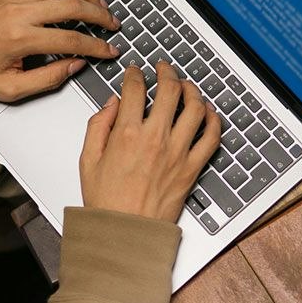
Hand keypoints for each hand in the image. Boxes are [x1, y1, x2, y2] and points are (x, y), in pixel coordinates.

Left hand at [0, 0, 119, 99]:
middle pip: (72, 4)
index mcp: (19, 39)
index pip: (70, 39)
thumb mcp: (8, 89)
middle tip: (113, 25)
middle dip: (100, 15)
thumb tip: (75, 65)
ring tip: (101, 6)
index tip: (109, 51)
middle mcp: (19, 12)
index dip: (96, 46)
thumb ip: (47, 79)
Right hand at [79, 62, 220, 221]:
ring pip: (196, 109)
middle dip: (167, 72)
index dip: (135, 74)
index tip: (135, 73)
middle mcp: (156, 139)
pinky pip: (211, 138)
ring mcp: (178, 153)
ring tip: (187, 86)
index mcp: (127, 134)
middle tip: (164, 69)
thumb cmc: (107, 202)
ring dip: (193, 91)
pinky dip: (213, 121)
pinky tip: (208, 114)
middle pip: (170, 90)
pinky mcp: (192, 168)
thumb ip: (98, 125)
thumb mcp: (88, 159)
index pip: (135, 89)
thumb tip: (112, 104)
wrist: (126, 233)